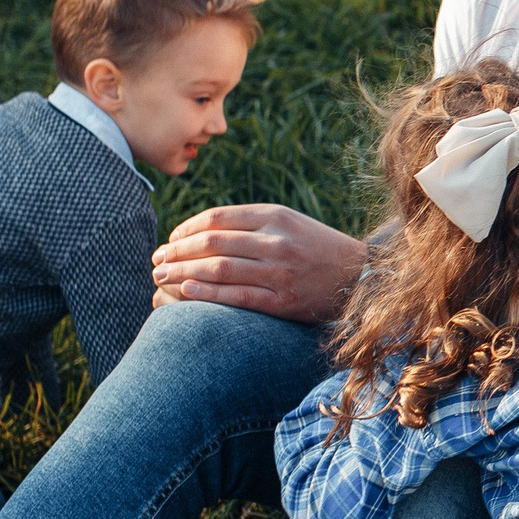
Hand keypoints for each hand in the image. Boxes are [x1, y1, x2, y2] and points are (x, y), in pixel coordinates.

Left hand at [151, 205, 366, 323]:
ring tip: (161, 277)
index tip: (170, 238)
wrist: (360, 278)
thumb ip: (252, 224)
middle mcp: (277, 241)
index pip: (218, 218)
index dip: (186, 229)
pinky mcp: (283, 301)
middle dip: (177, 251)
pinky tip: (184, 292)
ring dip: (183, 272)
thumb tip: (203, 231)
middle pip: (213, 243)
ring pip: (219, 269)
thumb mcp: (289, 223)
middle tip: (157, 259)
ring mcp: (280, 272)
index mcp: (276, 217)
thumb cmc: (317, 249)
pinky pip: (236, 296)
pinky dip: (206, 294)